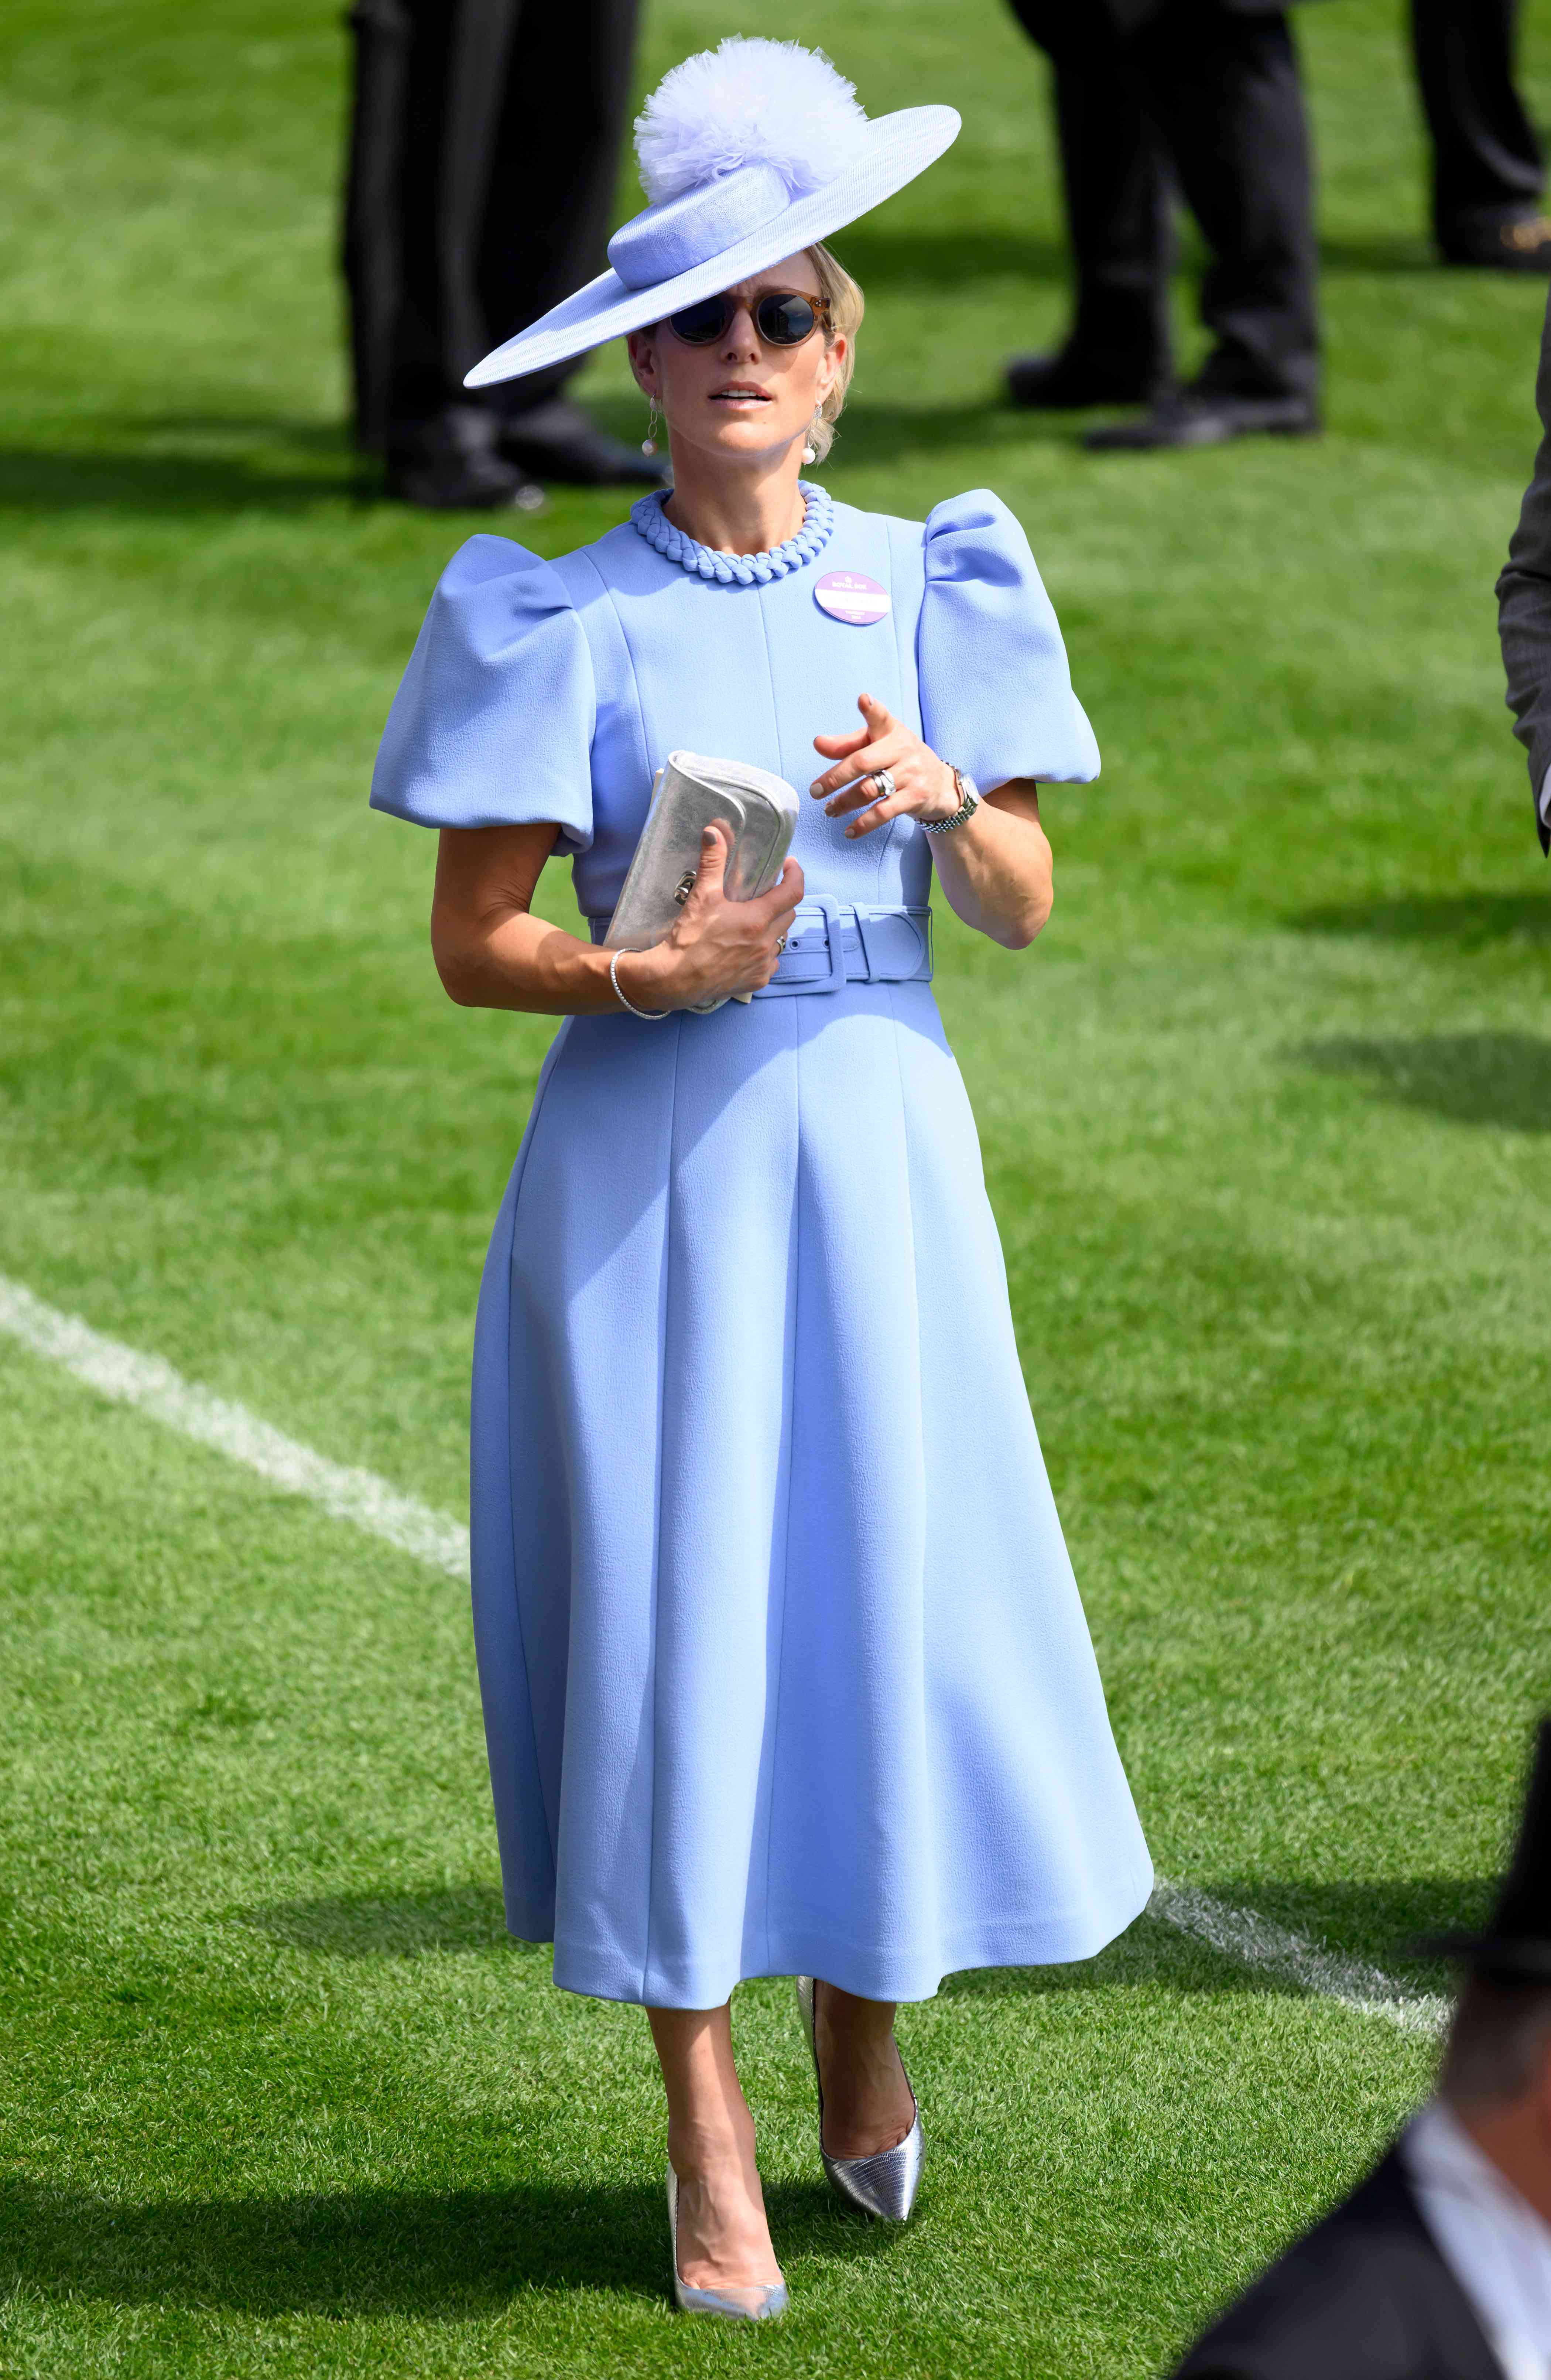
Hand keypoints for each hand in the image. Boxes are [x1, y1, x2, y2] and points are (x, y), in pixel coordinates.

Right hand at [621, 823, 803, 1010]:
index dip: (796, 875)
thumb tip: (714, 831)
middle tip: (766, 893)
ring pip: (781, 939)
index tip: (789, 866)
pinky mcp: (757, 981)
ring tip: (755, 921)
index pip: (794, 892)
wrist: (675, 979)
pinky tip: (749, 948)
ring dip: (774, 927)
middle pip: (789, 914)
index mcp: (758, 919)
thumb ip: (712, 862)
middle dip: (782, 901)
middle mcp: (766, 943)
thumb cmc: (689, 938)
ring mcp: (763, 964)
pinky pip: (772, 962)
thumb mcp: (701, 896)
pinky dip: (765, 952)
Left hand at [810, 693, 957, 837]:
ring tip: (828, 810)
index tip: (863, 700)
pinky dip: (863, 824)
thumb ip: (847, 745)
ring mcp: (911, 773)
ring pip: (869, 790)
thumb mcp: (877, 745)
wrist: (940, 784)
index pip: (881, 717)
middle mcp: (902, 749)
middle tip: (815, 791)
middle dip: (835, 778)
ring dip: (844, 803)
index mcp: (891, 730)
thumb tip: (818, 743)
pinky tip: (849, 831)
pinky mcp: (915, 797)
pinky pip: (884, 812)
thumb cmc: (898, 759)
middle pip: (863, 762)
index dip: (872, 709)